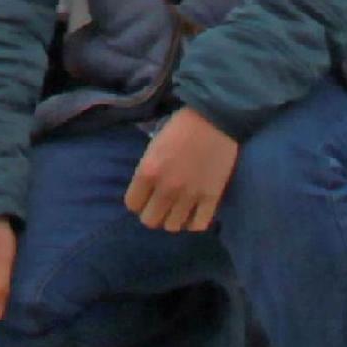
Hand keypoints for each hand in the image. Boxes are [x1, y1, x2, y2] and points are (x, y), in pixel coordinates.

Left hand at [120, 107, 240, 233]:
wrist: (214, 119)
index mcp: (147, 172)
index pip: (132, 204)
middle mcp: (166, 188)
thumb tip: (146, 192)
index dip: (138, 202)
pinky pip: (198, 225)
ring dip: (173, 219)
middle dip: (153, 213)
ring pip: (172, 227)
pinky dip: (194, 222)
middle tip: (160, 205)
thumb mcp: (153, 147)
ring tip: (177, 209)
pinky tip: (193, 213)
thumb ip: (147, 172)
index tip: (145, 197)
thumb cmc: (180, 127)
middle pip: (150, 221)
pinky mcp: (211, 198)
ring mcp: (189, 196)